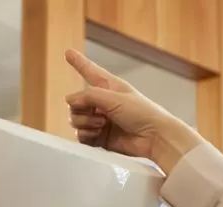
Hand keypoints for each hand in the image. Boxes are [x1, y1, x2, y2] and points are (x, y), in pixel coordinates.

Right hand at [64, 49, 204, 173]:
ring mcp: (99, 121)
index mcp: (108, 87)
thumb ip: (88, 96)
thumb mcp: (114, 98)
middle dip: (81, 109)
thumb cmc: (142, 113)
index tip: (68, 52)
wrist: (154, 138)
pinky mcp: (98, 137)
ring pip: (75, 120)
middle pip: (75, 103)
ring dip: (85, 123)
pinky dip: (87, 135)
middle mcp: (101, 103)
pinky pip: (80, 135)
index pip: (90, 71)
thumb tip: (69, 99)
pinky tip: (99, 134)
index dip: (78, 62)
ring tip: (103, 125)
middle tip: (98, 113)